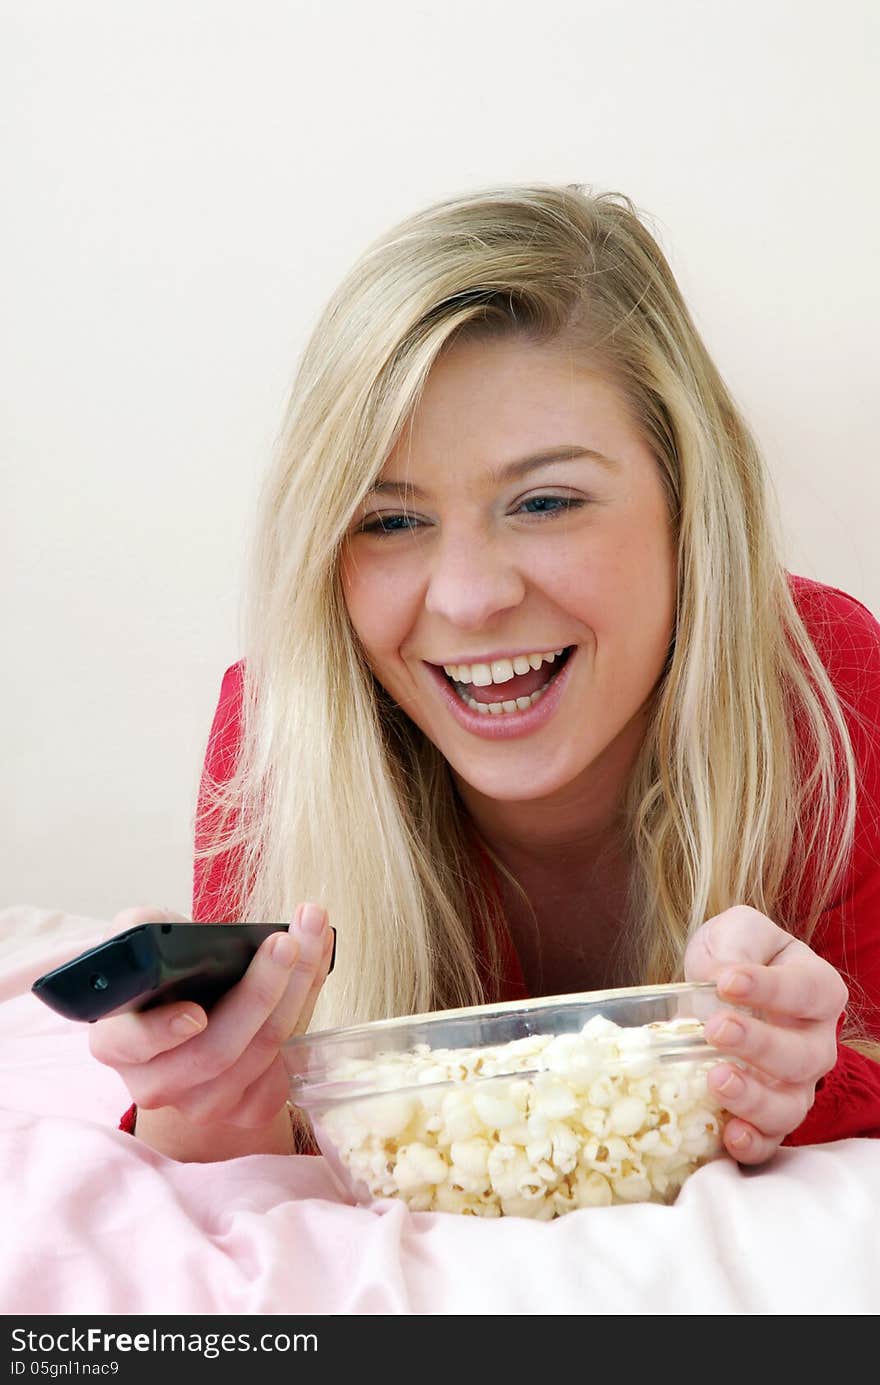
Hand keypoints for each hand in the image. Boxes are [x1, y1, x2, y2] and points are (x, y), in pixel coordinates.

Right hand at [89, 902, 333, 1129]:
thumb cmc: (169, 974)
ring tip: (311, 935)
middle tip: (285, 943)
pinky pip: (284, 1070)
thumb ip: (139, 928)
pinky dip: (306, 1010)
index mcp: (117, 1044)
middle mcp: (156, 1084)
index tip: (196, 1012)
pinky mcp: (247, 1110)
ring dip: (295, 990)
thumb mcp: (145, 941)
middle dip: (257, 993)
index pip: (130, 1045)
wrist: (199, 1011)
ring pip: (259, 1053)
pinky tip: (312, 970)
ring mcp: (203, 1104)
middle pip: (213, 1052)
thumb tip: (162, 931)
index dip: (162, 1032)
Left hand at [684, 905, 846, 1164]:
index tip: (727, 982)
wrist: (715, 991)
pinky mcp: (766, 1117)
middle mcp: (816, 1043)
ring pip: (791, 1106)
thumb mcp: (735, 932)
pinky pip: (771, 1142)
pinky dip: (753, 1144)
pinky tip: (728, 1136)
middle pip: (804, 1056)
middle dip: (760, 1045)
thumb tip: (723, 977)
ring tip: (717, 1080)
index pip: (807, 992)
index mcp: (818, 989)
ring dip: (755, 1100)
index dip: (770, 989)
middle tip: (716, 1029)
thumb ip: (736, 944)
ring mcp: (795, 1085)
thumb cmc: (735, 956)